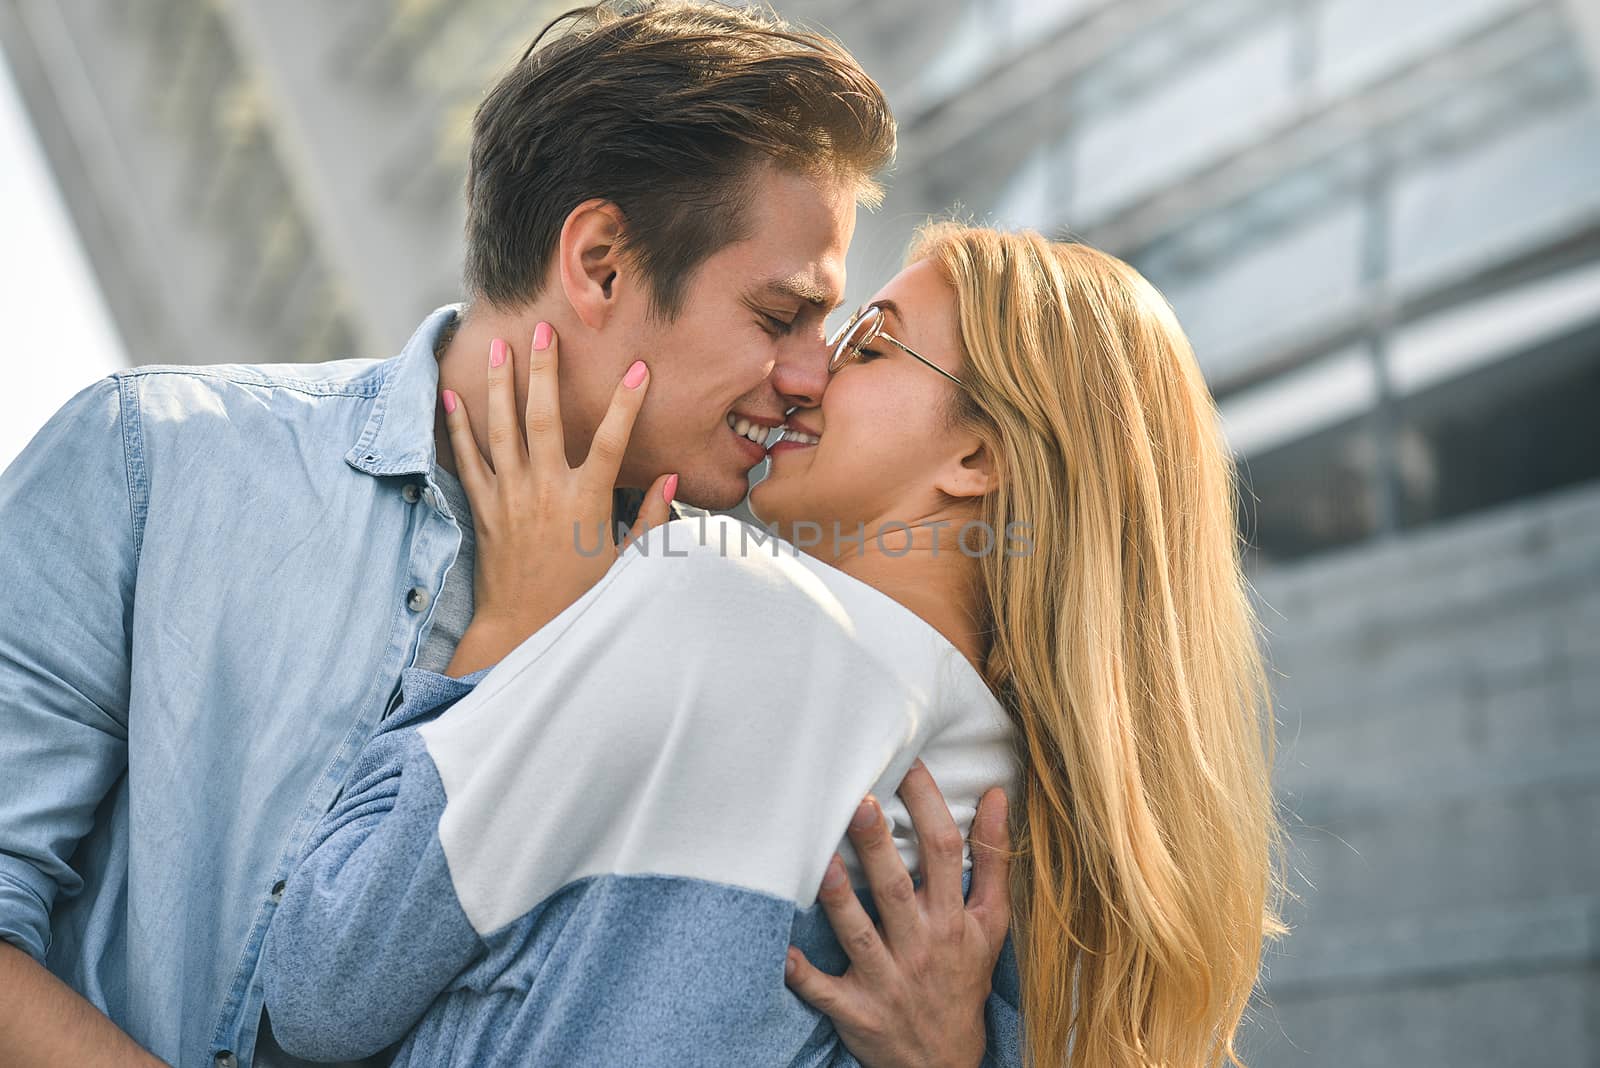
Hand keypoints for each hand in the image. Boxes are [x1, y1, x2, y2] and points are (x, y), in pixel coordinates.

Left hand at [441, 324, 675, 658]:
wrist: (521, 628)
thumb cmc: (580, 597)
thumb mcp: (625, 562)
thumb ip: (651, 519)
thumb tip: (669, 477)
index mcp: (586, 502)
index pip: (612, 440)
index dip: (627, 403)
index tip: (638, 367)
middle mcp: (546, 491)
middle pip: (545, 418)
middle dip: (546, 370)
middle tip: (544, 329)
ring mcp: (510, 496)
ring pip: (502, 429)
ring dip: (499, 385)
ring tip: (498, 346)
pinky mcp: (484, 508)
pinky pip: (467, 459)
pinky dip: (457, 426)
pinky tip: (451, 394)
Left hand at [785, 763, 1012, 1067]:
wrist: (946, 1063)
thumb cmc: (963, 975)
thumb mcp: (991, 922)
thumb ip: (992, 859)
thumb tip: (997, 796)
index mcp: (952, 918)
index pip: (944, 853)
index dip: (928, 807)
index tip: (908, 766)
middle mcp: (921, 945)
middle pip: (896, 887)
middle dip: (877, 845)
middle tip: (859, 800)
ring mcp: (887, 979)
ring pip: (858, 934)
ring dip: (838, 898)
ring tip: (820, 858)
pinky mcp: (857, 1010)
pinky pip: (824, 991)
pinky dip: (803, 974)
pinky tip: (783, 950)